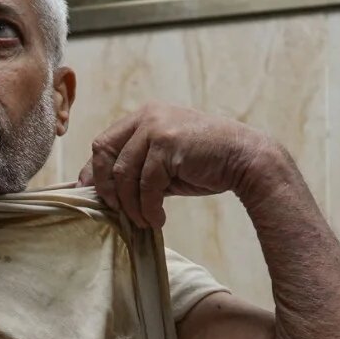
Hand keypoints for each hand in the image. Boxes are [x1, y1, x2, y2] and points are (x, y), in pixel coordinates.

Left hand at [79, 104, 284, 229]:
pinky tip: (157, 219)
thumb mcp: (162, 164)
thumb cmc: (203, 164)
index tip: (96, 197)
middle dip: (106, 187)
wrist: (244, 159)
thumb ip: (135, 169)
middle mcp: (147, 117)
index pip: (104, 143)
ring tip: (143, 221)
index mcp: (143, 117)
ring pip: (124, 173)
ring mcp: (157, 127)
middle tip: (117, 211)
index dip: (95, 172)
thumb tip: (99, 189)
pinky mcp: (169, 144)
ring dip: (130, 204)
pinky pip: (146, 184)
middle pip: (105, 153)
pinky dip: (148, 207)